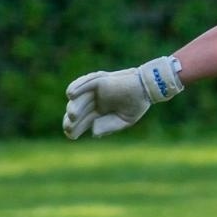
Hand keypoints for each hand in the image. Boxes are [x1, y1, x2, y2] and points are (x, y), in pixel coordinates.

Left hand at [63, 56, 182, 138]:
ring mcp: (95, 90)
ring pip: (78, 99)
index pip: (83, 120)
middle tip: (69, 127)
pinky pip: (84, 83)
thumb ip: (109, 127)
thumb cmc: (138, 104)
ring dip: (74, 106)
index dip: (75, 128)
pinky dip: (77, 86)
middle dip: (72, 120)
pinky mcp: (99, 80)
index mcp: (100, 112)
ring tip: (73, 115)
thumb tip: (93, 132)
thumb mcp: (124, 121)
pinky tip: (71, 95)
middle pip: (78, 111)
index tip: (71, 136)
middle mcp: (94, 101)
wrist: (148, 88)